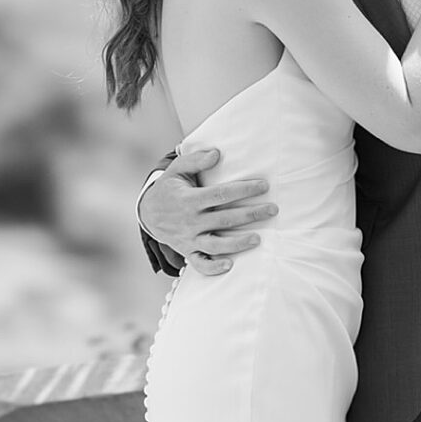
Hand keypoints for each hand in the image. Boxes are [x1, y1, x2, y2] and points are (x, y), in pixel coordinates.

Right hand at [139, 144, 276, 275]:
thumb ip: (195, 160)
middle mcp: (190, 221)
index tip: (263, 186)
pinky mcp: (188, 251)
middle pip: (224, 219)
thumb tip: (216, 153)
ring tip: (258, 239)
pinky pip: (200, 263)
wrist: (148, 213)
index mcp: (189, 199)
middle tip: (272, 210)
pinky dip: (213, 267)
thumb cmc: (169, 188)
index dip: (242, 190)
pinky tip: (230, 264)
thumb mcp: (176, 169)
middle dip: (250, 215)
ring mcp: (189, 238)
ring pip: (215, 244)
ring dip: (237, 244)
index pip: (220, 195)